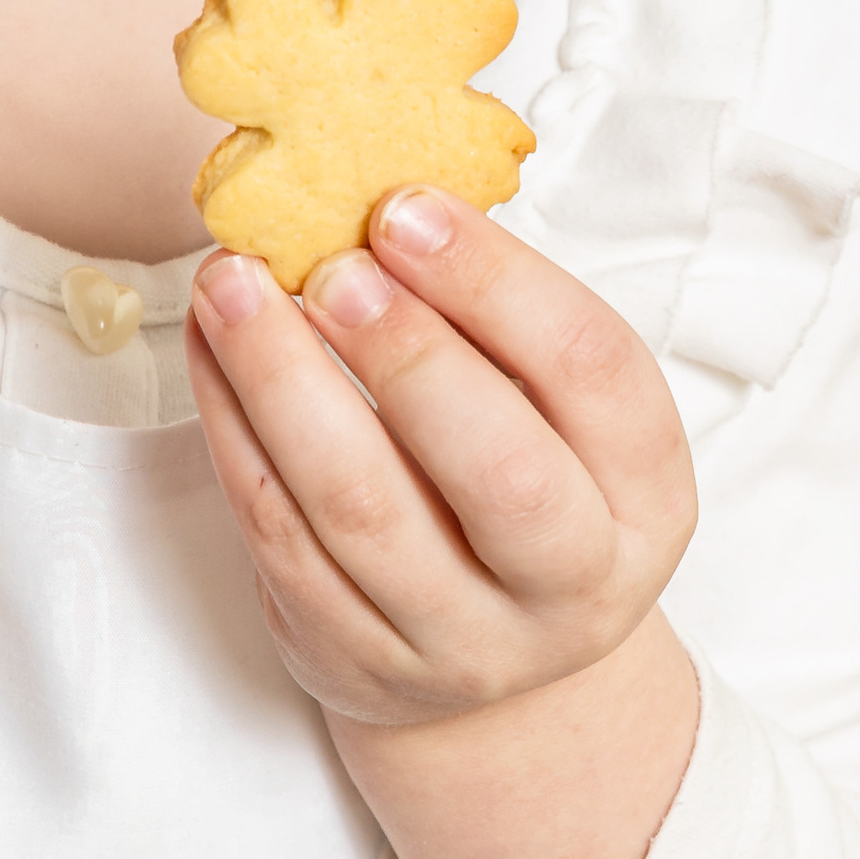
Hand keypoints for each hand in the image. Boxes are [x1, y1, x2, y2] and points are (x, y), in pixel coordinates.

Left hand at [186, 185, 696, 728]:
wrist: (490, 659)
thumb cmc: (521, 479)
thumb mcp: (556, 409)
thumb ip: (496, 319)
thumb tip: (387, 199)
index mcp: (645, 495)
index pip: (593, 373)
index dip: (497, 281)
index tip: (404, 206)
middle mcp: (572, 585)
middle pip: (500, 474)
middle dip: (407, 351)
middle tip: (330, 263)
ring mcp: (460, 641)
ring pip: (362, 511)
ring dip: (284, 380)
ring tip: (234, 283)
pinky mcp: (352, 657)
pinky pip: (277, 535)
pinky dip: (233, 427)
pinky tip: (213, 346)